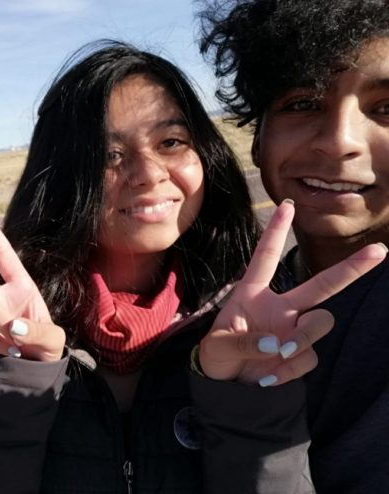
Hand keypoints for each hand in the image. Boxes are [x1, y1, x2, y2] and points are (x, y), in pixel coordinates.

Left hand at [200, 200, 386, 385]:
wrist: (224, 384)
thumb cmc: (216, 354)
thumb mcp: (217, 346)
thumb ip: (244, 342)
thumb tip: (277, 343)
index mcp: (253, 294)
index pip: (265, 258)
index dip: (276, 232)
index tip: (286, 205)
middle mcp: (281, 308)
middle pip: (322, 285)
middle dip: (351, 268)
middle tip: (379, 250)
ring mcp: (294, 330)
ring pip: (321, 322)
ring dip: (303, 338)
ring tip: (276, 354)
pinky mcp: (301, 354)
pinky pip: (309, 358)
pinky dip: (289, 369)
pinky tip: (268, 375)